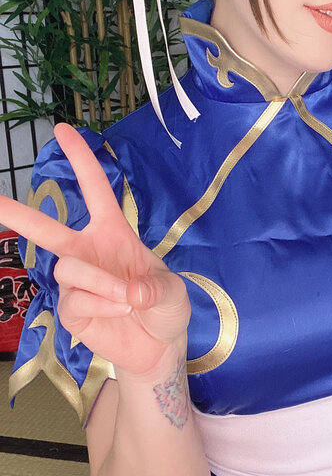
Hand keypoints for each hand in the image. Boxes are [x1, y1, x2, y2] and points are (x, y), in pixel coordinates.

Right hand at [0, 124, 189, 377]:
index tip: (63, 129)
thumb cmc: (166, 307)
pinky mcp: (70, 310)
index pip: (94, 189)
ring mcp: (76, 282)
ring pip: (69, 269)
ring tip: (129, 299)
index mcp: (112, 233)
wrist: (160, 346)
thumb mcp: (172, 291)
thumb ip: (155, 288)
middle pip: (46, 229)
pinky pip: (77, 300)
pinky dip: (103, 305)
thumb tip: (131, 292)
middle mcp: (87, 252)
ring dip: (101, 283)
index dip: (80, 159)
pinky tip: (121, 312)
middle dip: (16, 213)